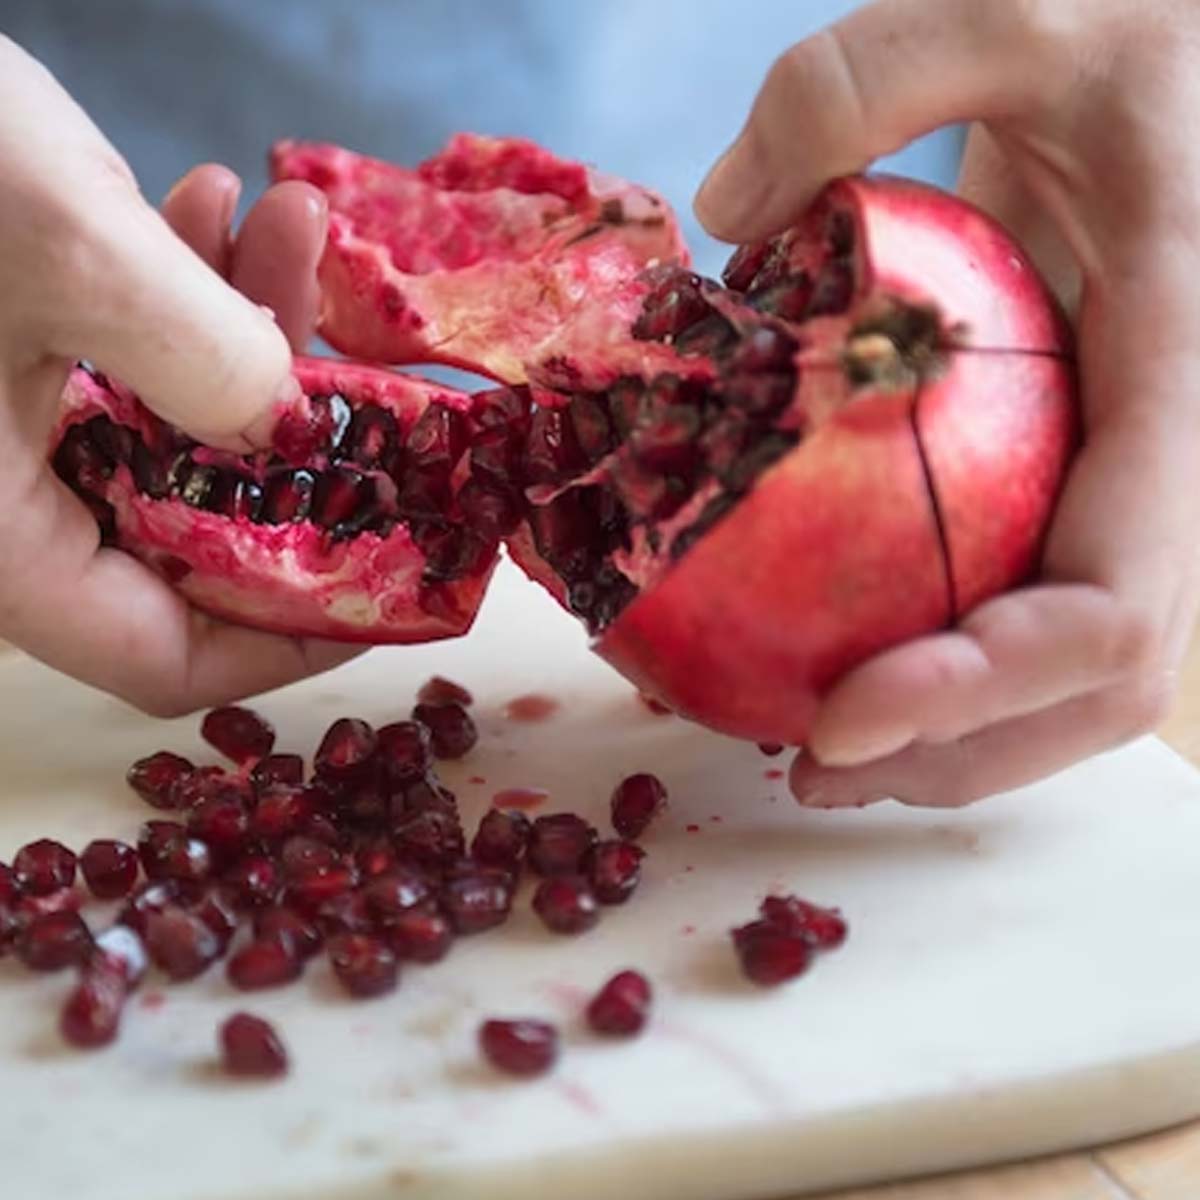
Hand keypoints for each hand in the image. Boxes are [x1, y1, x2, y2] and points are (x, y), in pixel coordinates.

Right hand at [0, 37, 357, 714]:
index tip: (397, 576)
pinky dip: (183, 291)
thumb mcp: (63, 247)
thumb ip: (203, 354)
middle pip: (196, 531)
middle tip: (370, 367)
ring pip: (171, 427)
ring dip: (249, 332)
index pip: (168, 656)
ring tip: (287, 223)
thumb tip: (289, 422)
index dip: (296, 632)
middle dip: (298, 443)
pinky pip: (120, 356)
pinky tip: (215, 203)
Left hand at [694, 0, 1199, 806]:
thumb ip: (863, 85)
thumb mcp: (1012, 7)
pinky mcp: (1070, 462)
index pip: (1119, 600)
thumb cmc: (1125, 13)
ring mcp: (1124, 470)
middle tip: (813, 766)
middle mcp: (1168, 455)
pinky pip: (1021, 589)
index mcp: (1182, 377)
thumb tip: (725, 218)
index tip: (842, 719)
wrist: (1179, 43)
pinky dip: (940, 656)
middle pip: (1104, 678)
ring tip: (819, 748)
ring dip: (954, 735)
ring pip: (1074, 662)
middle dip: (966, 752)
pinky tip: (843, 649)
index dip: (989, 688)